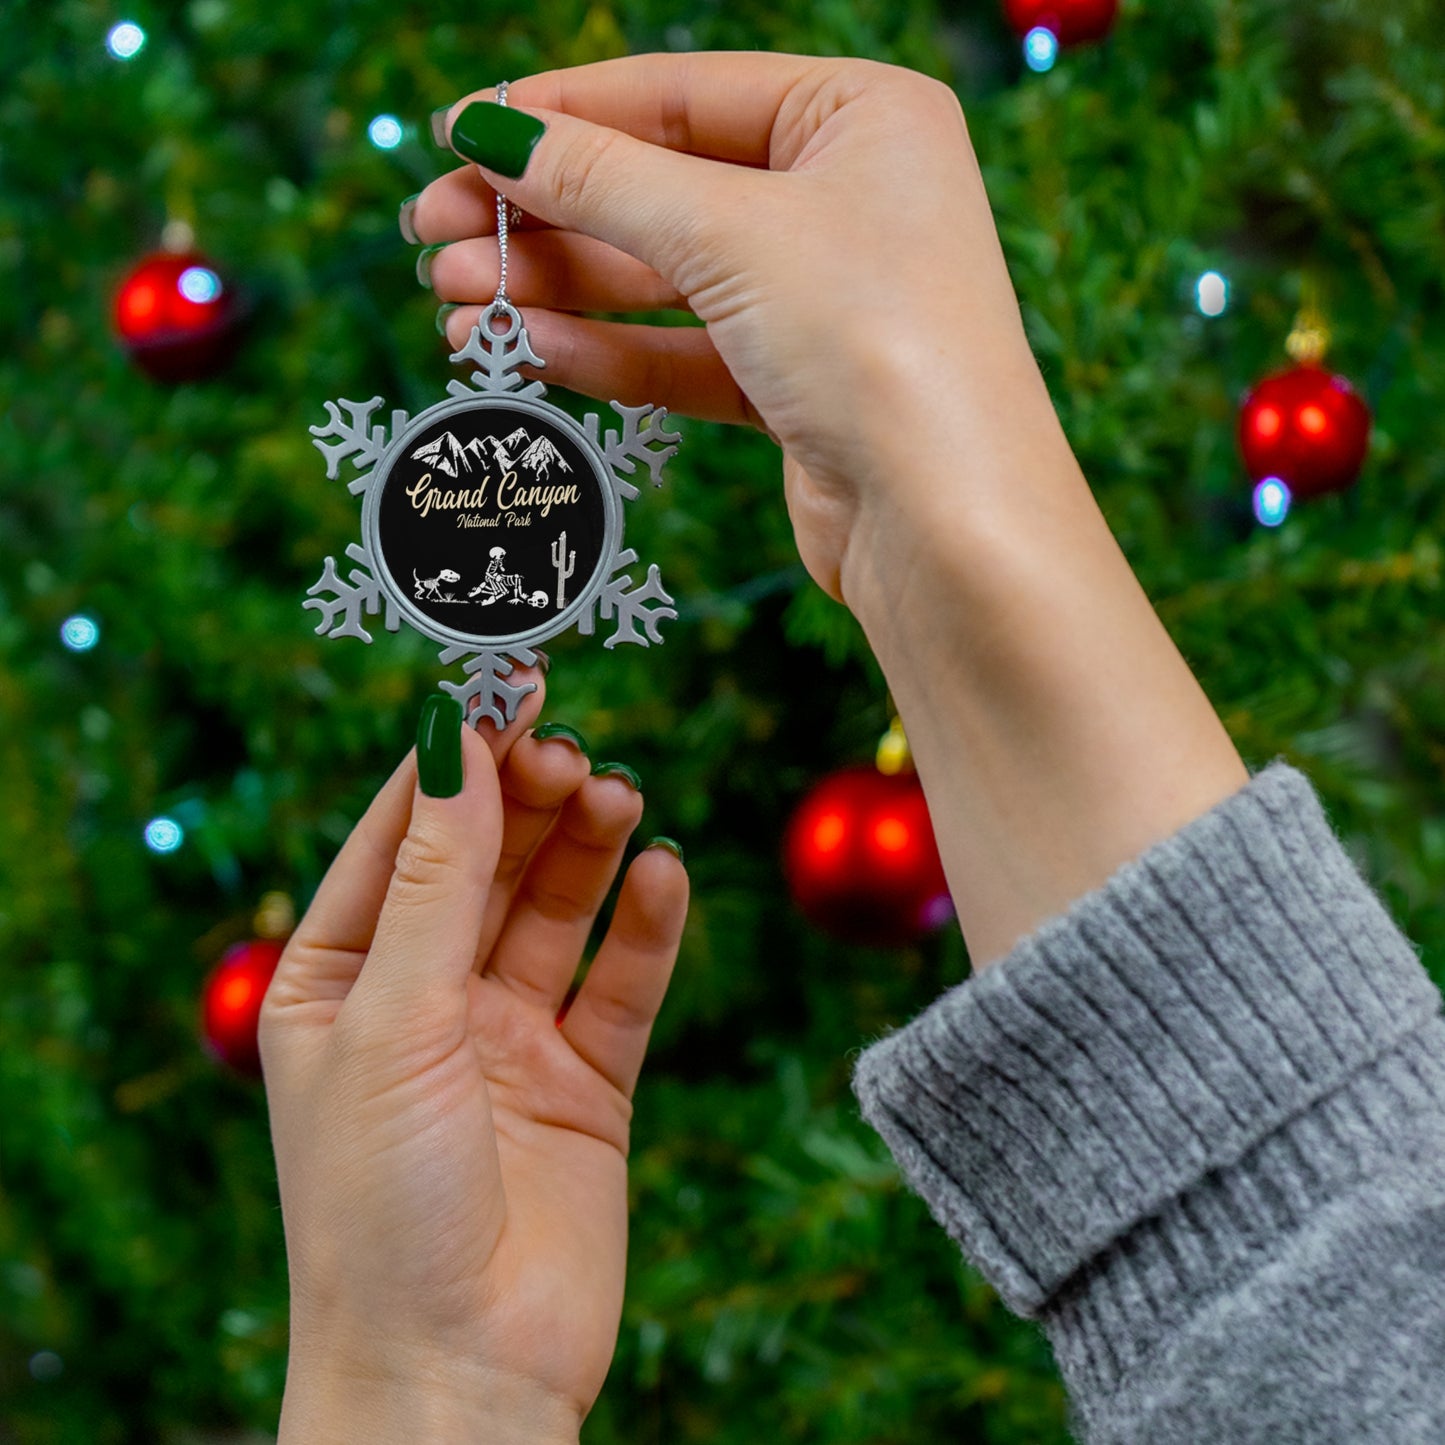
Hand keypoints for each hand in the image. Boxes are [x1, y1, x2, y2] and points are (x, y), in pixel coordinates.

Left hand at [260, 679, 687, 1440]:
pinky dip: (647, 928)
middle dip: (527, 799)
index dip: (454, 756)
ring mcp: (508, 1038)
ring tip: (619, 797)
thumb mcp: (394, 1018)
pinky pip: (622, 983)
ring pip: (557, 909)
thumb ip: (437, 878)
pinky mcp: (586, 1082)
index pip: (401, 835)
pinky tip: (664, 876)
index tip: (506, 681)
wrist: (458, 1375)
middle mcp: (424, 998)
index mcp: (340, 978)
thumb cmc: (380, 1205)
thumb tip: (455, 736)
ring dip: (588, 848)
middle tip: (572, 752)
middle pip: (487, 861)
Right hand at [412, 53, 1058, 603]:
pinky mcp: (798, 388)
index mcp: (859, 116)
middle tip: (432, 236)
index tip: (456, 133)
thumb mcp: (728, 233)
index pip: (679, 94)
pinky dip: (608, 352)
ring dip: (557, 290)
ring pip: (663, 280)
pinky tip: (527, 351)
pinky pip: (684, 354)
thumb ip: (602, 180)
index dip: (560, 113)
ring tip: (454, 303)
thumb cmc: (874, 342)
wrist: (947, 526)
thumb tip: (490, 130)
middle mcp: (846, 199)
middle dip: (543, 215)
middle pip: (660, 189)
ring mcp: (822, 298)